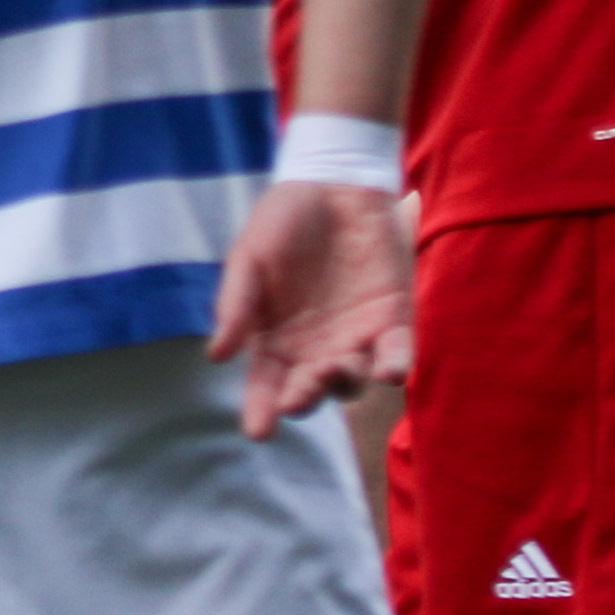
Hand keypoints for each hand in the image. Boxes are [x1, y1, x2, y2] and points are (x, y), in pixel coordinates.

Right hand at [211, 179, 411, 441]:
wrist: (333, 184)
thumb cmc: (283, 222)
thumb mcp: (248, 259)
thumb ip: (236, 306)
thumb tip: (217, 357)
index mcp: (275, 340)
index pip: (266, 385)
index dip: (261, 409)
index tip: (258, 431)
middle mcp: (315, 349)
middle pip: (311, 391)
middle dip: (304, 398)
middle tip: (298, 395)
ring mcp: (356, 337)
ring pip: (353, 380)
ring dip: (344, 382)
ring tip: (333, 367)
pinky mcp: (393, 319)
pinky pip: (397, 354)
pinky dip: (395, 366)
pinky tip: (390, 371)